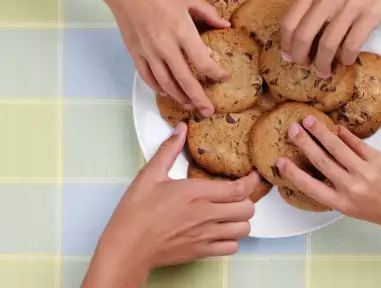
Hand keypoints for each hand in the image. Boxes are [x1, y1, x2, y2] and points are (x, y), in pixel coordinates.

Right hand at [84, 123, 257, 285]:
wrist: (127, 247)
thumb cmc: (136, 212)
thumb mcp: (150, 175)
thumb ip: (169, 150)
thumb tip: (181, 129)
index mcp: (195, 193)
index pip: (238, 189)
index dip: (251, 182)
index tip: (253, 176)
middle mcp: (205, 214)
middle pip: (247, 209)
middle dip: (247, 200)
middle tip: (238, 195)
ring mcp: (205, 235)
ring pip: (243, 229)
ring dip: (241, 220)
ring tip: (232, 213)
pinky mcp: (201, 251)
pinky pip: (232, 247)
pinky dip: (232, 239)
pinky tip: (221, 231)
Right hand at [105, 0, 229, 116]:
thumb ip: (208, 13)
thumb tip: (225, 24)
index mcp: (182, 31)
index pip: (203, 61)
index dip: (215, 74)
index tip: (223, 77)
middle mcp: (165, 46)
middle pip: (185, 80)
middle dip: (199, 98)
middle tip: (208, 111)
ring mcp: (148, 51)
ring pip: (166, 83)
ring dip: (179, 97)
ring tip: (190, 106)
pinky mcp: (135, 52)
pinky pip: (147, 77)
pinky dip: (158, 88)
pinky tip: (167, 92)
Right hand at [276, 116, 380, 230]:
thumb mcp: (357, 209)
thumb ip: (340, 191)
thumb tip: (323, 169)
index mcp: (343, 204)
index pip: (310, 186)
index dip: (293, 173)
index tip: (279, 162)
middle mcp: (351, 188)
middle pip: (321, 160)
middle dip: (304, 143)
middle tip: (292, 129)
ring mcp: (365, 172)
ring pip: (336, 148)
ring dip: (320, 132)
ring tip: (309, 120)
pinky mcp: (378, 159)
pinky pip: (356, 143)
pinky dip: (344, 134)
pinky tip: (336, 127)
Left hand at [280, 0, 380, 75]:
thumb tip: (301, 25)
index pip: (290, 21)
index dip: (286, 44)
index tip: (288, 55)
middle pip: (303, 36)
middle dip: (301, 58)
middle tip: (305, 66)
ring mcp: (350, 5)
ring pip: (327, 45)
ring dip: (323, 64)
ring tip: (324, 71)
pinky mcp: (371, 14)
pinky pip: (352, 44)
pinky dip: (346, 58)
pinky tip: (346, 60)